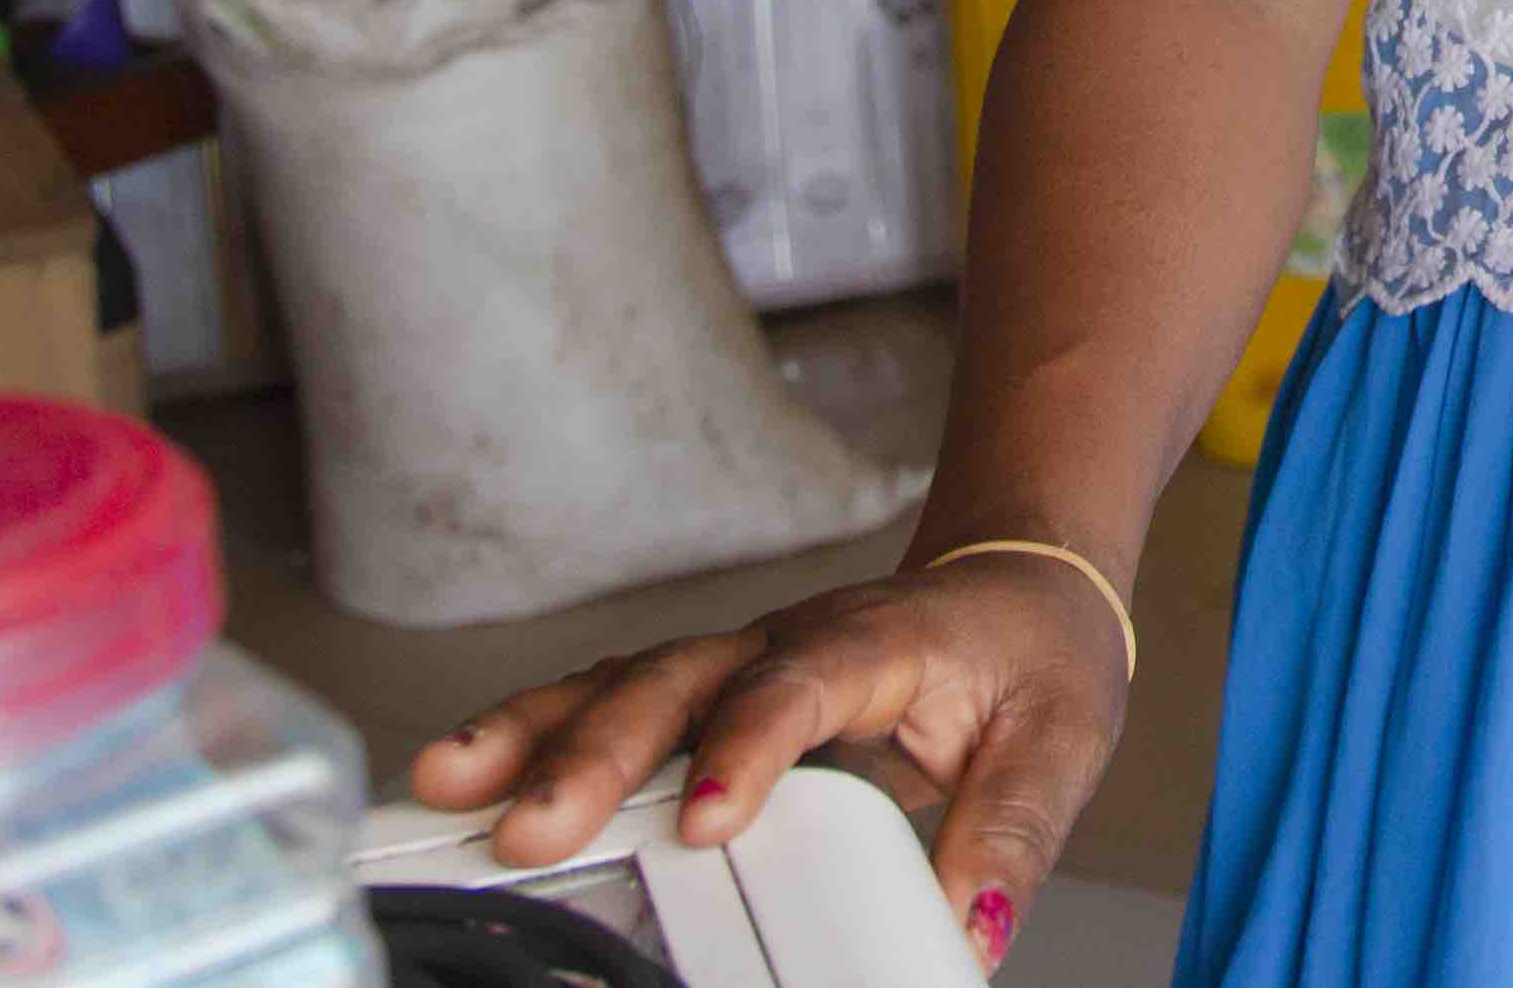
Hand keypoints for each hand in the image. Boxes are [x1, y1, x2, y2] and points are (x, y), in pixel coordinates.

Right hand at [404, 551, 1131, 968]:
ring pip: (622, 684)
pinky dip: (535, 731)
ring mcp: (737, 658)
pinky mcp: (706, 688)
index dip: (747, 746)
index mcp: (875, 643)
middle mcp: (788, 640)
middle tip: (529, 824)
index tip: (705, 817)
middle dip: (597, 753)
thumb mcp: (1059, 744)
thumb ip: (1009, 837)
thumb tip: (967, 932)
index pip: (800, 685)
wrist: (1022, 581)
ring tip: (452, 782)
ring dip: (535, 732)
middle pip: (677, 682)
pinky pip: (609, 702)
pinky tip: (466, 770)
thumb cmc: (1036, 652)